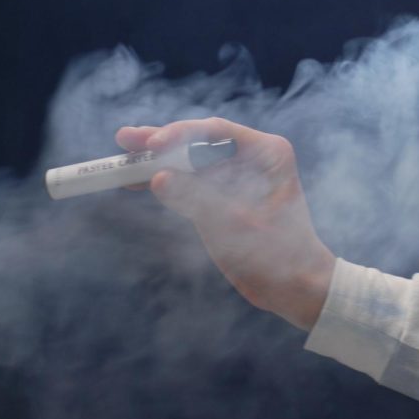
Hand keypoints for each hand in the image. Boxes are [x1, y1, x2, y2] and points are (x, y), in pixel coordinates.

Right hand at [116, 117, 335, 330]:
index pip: (217, 132)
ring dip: (158, 162)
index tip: (151, 145)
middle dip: (161, 143)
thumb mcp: (235, 225)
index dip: (180, 134)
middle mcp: (253, 157)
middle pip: (199, 142)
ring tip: (123, 160)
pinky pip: (190, 182)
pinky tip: (136, 182)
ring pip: (190, 161)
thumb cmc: (278, 255)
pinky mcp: (224, 197)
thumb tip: (158, 178)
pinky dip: (166, 183)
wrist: (295, 287)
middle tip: (125, 139)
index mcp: (268, 152)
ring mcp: (238, 176)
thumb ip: (197, 198)